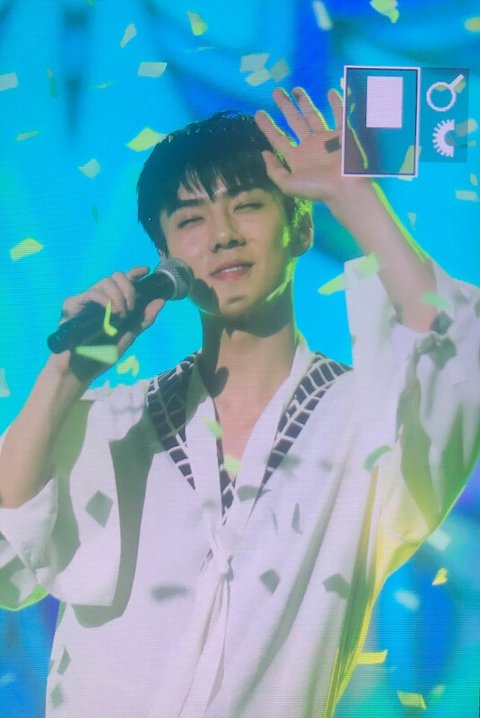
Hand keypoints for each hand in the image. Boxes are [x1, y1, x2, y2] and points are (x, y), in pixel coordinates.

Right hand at [47, 266, 163, 382]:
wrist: (80, 370)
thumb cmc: (103, 355)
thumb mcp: (129, 336)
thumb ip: (143, 319)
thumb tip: (161, 300)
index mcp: (114, 304)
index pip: (124, 282)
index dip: (135, 273)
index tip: (145, 270)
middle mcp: (100, 299)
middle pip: (116, 277)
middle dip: (128, 288)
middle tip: (130, 308)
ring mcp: (87, 300)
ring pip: (105, 281)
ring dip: (118, 296)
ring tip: (120, 314)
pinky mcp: (73, 304)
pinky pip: (92, 292)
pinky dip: (105, 300)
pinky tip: (110, 312)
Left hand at [255, 87, 353, 203]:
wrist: (345, 188)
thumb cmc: (317, 188)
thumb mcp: (288, 184)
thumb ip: (274, 170)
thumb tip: (264, 153)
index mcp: (296, 158)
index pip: (278, 138)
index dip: (267, 126)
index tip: (258, 113)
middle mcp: (309, 146)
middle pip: (294, 121)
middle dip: (285, 106)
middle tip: (276, 91)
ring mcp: (326, 139)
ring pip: (312, 115)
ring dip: (304, 101)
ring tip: (295, 88)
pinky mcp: (342, 135)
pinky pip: (339, 114)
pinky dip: (336, 103)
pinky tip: (329, 92)